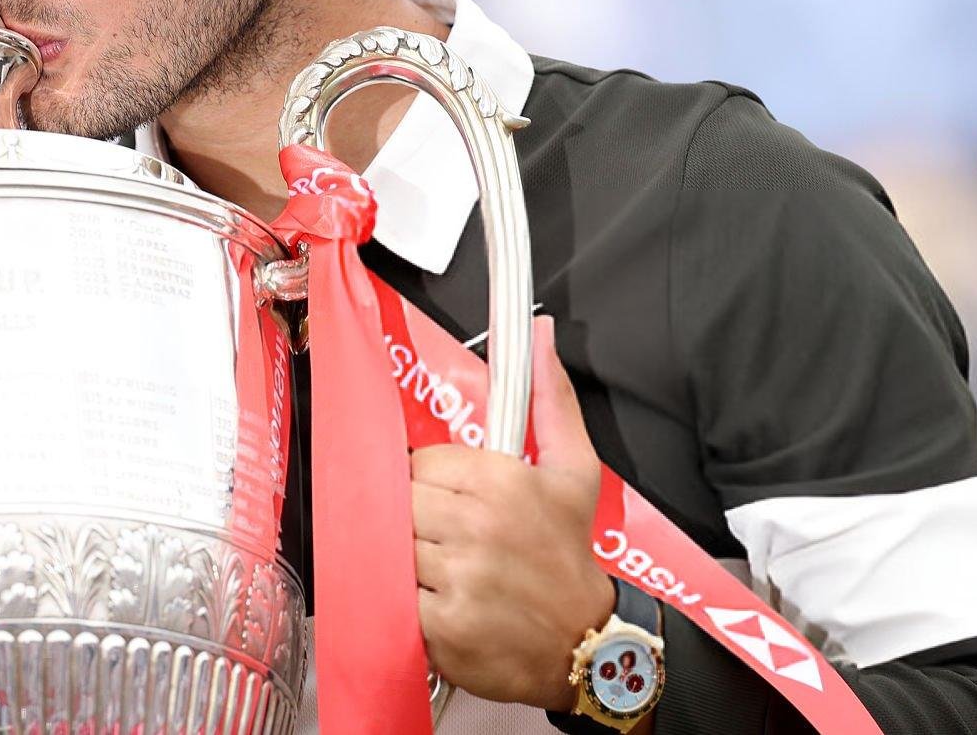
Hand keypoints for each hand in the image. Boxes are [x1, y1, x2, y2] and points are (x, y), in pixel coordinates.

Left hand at [411, 315, 614, 709]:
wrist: (586, 643)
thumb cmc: (569, 552)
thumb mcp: (574, 470)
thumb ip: (551, 400)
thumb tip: (543, 332)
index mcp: (500, 481)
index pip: (418, 463)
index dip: (424, 482)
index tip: (445, 500)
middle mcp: (476, 527)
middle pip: (398, 503)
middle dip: (410, 518)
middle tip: (437, 536)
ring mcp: (458, 579)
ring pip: (391, 547)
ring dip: (403, 558)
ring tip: (435, 567)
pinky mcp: (443, 626)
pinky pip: (393, 596)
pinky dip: (403, 600)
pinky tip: (433, 599)